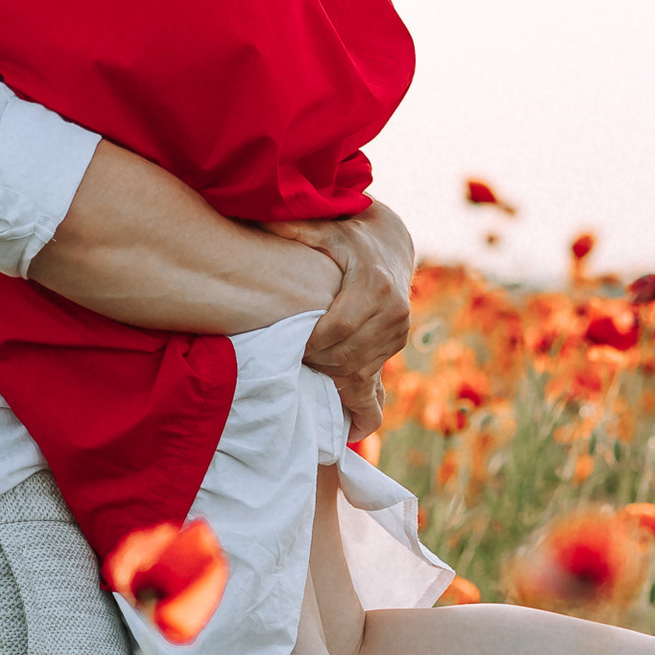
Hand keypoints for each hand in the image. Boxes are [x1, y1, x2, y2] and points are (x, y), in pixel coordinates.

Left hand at [282, 197, 414, 416]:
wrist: (390, 243)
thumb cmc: (347, 234)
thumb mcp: (323, 227)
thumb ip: (292, 228)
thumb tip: (257, 220)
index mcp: (375, 287)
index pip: (337, 332)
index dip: (309, 344)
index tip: (288, 346)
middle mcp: (393, 315)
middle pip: (345, 359)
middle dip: (314, 365)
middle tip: (288, 361)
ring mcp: (396, 337)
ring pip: (357, 375)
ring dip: (327, 380)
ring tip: (301, 375)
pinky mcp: (393, 351)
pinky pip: (376, 393)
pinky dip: (358, 413)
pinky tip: (343, 434)